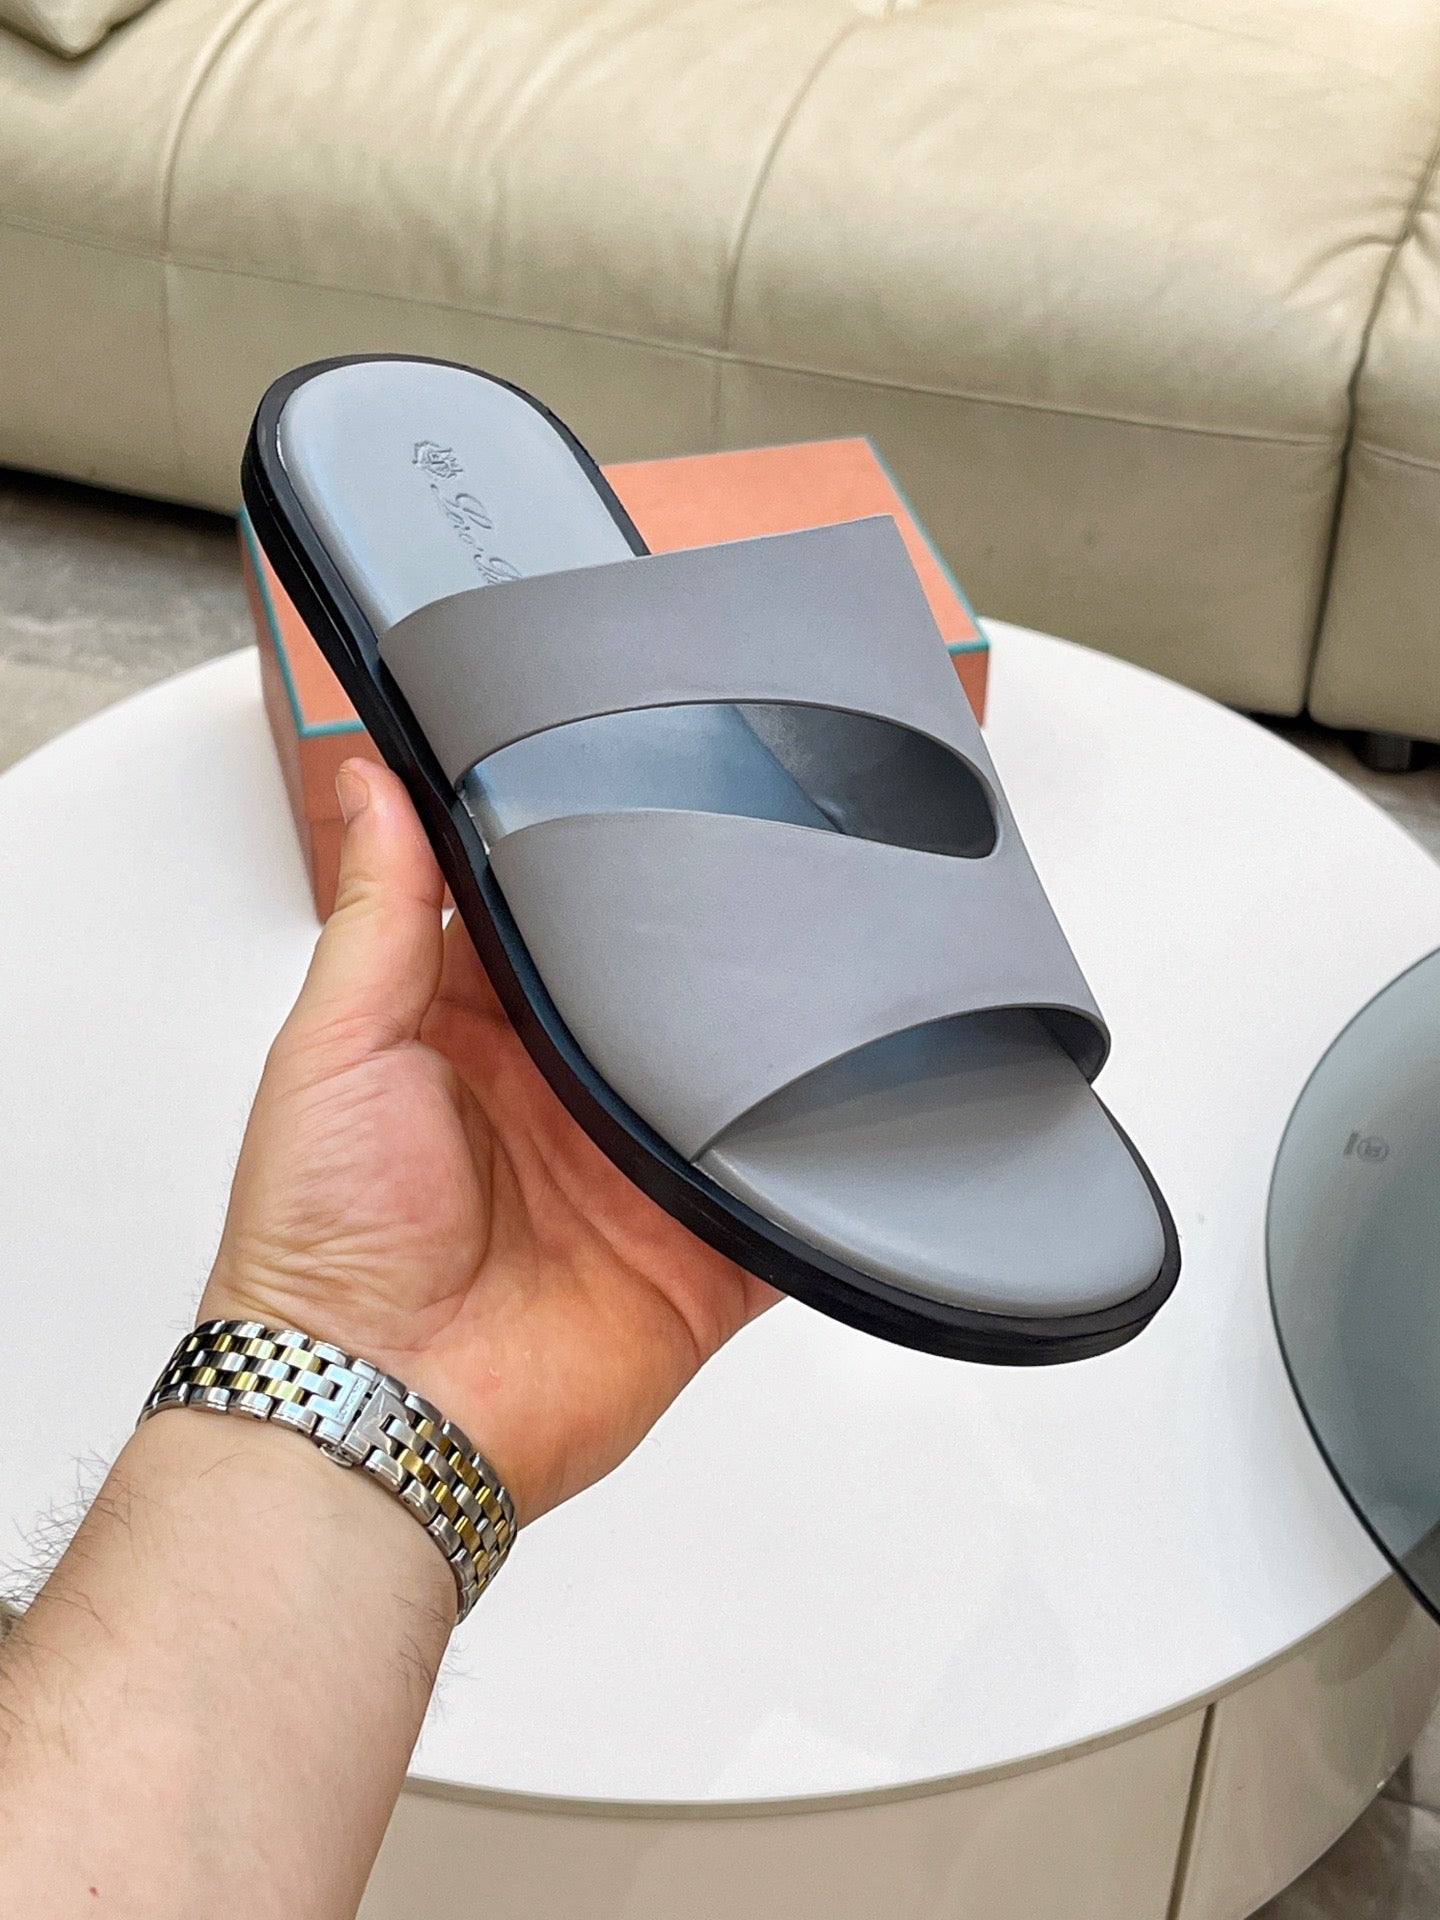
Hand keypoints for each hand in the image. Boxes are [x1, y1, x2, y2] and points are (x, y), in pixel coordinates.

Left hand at [202, 760, 775, 1522]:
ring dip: (761, 1055)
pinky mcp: (699, 1257)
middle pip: (656, 999)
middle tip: (752, 879)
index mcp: (477, 1038)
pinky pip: (782, 1203)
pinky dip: (817, 1172)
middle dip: (698, 956)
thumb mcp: (334, 1047)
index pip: (552, 926)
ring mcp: (636, 1178)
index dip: (586, 871)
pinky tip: (848, 1121)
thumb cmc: (320, 1246)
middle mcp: (562, 1100)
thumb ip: (379, 914)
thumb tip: (372, 783)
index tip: (630, 792)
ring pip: (730, 1087)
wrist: (378, 1415)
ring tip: (811, 984)